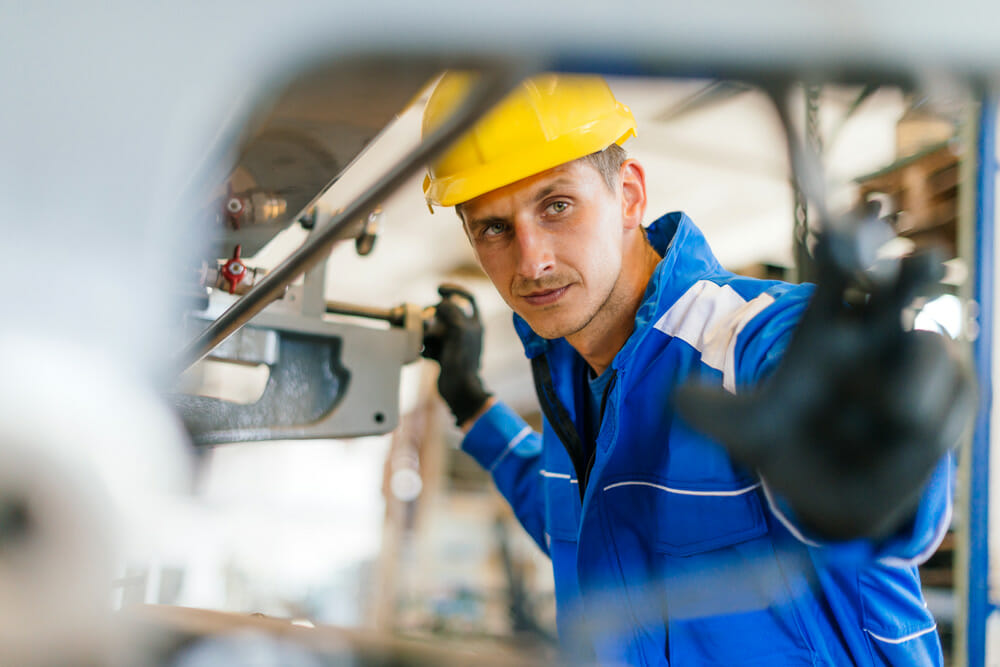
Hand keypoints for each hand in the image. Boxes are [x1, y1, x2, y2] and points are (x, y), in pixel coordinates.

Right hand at [422, 284, 492, 425]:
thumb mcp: (458, 329)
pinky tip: (420, 351)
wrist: (458, 389)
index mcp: (474, 323)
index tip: (438, 289)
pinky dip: (424, 346)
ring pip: (435, 328)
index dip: (454, 290)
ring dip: (426, 331)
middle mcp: (466, 332)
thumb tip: (442, 302)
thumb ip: (451, 310)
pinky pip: (430, 344)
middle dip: (432, 315)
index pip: (468, 298)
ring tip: (421, 339)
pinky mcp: (443, 356)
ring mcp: (454, 344)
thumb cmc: (462, 360)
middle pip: (445, 313)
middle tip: (425, 320)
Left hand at [675, 211, 974, 540]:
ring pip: (929, 348)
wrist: (830, 496)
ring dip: (910, 381)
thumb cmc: (788, 443)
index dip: (849, 240)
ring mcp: (915, 365)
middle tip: (924, 258)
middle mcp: (874, 336)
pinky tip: (907, 435)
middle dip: (913, 271)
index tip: (865, 208)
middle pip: (898, 288)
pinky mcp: (950, 398)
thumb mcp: (744, 429)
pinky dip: (931, 415)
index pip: (839, 270)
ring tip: (890, 411)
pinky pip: (955, 394)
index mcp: (825, 328)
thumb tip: (677, 395)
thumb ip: (712, 411)